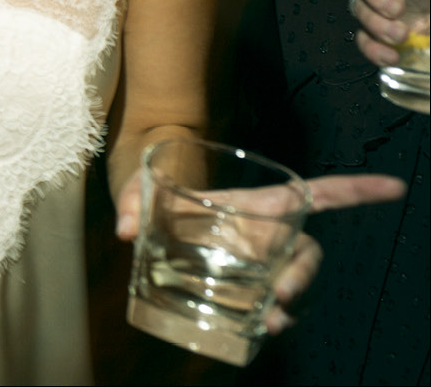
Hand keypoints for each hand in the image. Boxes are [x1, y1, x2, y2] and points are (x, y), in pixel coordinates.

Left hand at [114, 170, 404, 331]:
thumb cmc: (157, 196)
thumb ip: (131, 199)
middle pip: (305, 253)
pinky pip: (269, 309)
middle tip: (281, 294)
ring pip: (291, 286)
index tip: (395, 186)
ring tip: (268, 321)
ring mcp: (259, 266)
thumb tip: (122, 229)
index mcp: (256, 203)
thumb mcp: (141, 189)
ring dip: (287, 306)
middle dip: (302, 274)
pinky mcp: (244, 292)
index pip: (315, 195)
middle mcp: (266, 235)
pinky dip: (267, 321)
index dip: (355, 190)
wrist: (147, 220)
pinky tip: (254, 331)